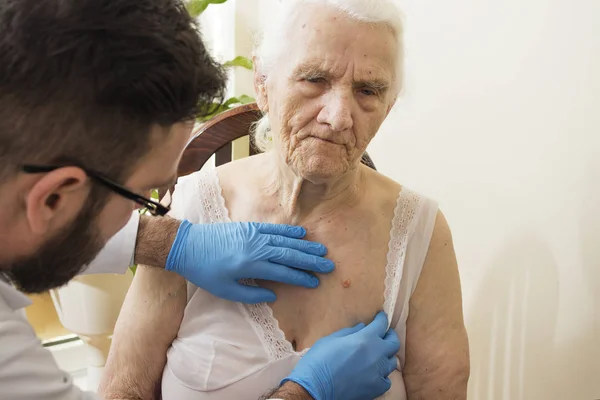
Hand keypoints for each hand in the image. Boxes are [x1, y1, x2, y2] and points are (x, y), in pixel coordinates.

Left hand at [165, 220, 334, 303]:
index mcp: (250, 265)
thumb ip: (251, 295)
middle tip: (328, 265)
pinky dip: (289, 231)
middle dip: (310, 260)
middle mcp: (256, 247)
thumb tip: (274, 296)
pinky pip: (274, 229)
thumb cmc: (205, 272)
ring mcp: (254, 235)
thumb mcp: (226, 291)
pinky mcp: (249, 227)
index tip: (315, 282)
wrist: (188, 246)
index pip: (282, 272)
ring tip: (321, 250)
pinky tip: (302, 234)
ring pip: (285, 241)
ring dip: (305, 246)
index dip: (301, 277)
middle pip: (289, 254)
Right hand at [282, 312, 399, 399]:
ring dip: (385, 356)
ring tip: (378, 356)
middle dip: (390, 336)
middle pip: (394, 342)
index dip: (381, 319)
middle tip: (383, 335)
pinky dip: (382, 375)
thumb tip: (362, 327)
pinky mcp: (377, 388)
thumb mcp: (331, 339)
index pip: (381, 324)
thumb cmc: (319, 360)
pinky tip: (373, 374)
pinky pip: (386, 379)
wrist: (316, 388)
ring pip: (392, 362)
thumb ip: (350, 332)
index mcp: (365, 339)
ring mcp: (379, 373)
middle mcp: (377, 354)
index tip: (380, 317)